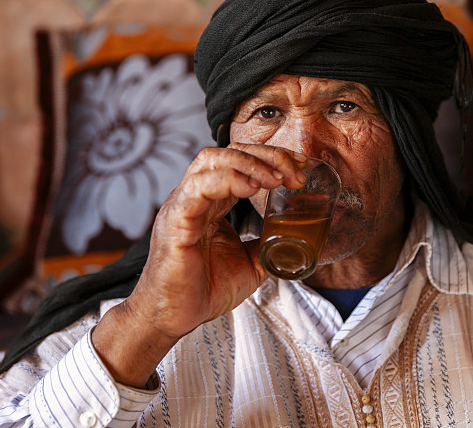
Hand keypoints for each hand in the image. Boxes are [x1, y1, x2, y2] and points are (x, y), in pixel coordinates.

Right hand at [92, 144, 306, 386]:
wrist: (173, 318)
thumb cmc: (202, 291)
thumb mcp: (249, 264)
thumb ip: (267, 245)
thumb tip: (293, 238)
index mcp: (210, 202)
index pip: (239, 162)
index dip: (271, 160)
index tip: (299, 170)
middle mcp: (195, 196)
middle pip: (228, 153)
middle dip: (266, 156)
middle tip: (294, 173)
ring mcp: (183, 205)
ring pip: (212, 161)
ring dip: (250, 163)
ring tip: (276, 179)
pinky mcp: (176, 221)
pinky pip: (198, 188)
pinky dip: (228, 180)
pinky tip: (252, 187)